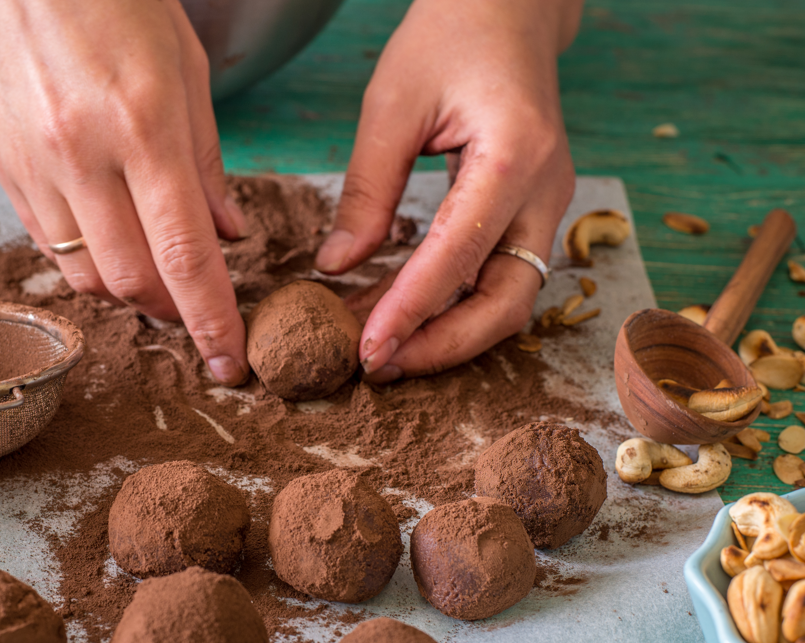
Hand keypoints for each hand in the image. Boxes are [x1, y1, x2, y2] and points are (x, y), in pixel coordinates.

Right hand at [0, 0, 250, 385]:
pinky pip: (47, 246)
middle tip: (197, 312)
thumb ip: (208, 161)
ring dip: (127, 293)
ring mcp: (32, 164)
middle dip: (172, 313)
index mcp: (143, 126)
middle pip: (131, 282)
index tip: (230, 360)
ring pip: (83, 276)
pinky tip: (108, 243)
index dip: (212, 320)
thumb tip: (229, 235)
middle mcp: (81, 155)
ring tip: (154, 278)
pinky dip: (85, 262)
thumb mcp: (184, 66)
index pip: (184, 256)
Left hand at [315, 0, 582, 382]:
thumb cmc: (450, 37)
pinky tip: (404, 314)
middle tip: (378, 365)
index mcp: (515, 155)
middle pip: (508, 300)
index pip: (459, 255)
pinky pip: (501, 275)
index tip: (367, 349)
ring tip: (384, 349)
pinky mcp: (532, 211)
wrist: (507, 8)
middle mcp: (546, 189)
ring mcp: (548, 204)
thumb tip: (337, 268)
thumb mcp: (391, 104)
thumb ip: (367, 190)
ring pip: (512, 299)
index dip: (411, 310)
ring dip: (451, 335)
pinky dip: (456, 305)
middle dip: (444, 345)